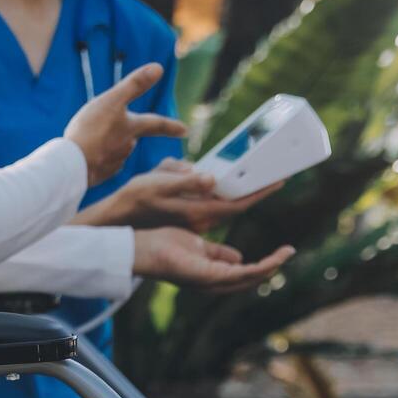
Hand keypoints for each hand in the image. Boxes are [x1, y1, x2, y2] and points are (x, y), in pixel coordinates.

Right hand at [64, 64, 186, 185]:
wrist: (72, 163)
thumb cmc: (90, 130)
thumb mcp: (112, 100)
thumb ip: (134, 84)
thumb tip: (159, 67)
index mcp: (132, 128)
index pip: (157, 124)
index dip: (171, 125)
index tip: (185, 130)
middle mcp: (127, 147)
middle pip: (131, 137)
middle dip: (127, 134)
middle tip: (110, 130)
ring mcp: (114, 163)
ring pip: (116, 150)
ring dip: (109, 145)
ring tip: (92, 142)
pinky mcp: (100, 174)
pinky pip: (103, 164)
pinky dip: (98, 159)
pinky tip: (87, 157)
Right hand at [79, 158, 284, 231]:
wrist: (118, 218)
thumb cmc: (135, 197)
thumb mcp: (158, 182)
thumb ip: (185, 180)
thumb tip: (209, 178)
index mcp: (197, 213)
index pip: (238, 204)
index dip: (260, 191)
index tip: (279, 180)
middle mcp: (201, 221)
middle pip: (238, 206)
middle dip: (257, 191)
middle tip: (278, 175)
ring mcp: (196, 222)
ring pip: (228, 207)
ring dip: (244, 194)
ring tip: (260, 177)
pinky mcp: (190, 219)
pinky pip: (216, 207)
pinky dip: (228, 196)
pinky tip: (229, 183)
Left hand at [132, 227, 294, 292]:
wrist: (144, 247)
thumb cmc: (165, 245)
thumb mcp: (199, 248)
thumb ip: (219, 254)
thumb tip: (239, 257)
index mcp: (211, 275)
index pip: (242, 274)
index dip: (262, 266)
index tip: (279, 252)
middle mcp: (212, 283)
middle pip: (249, 280)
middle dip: (271, 268)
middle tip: (288, 252)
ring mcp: (210, 282)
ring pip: (249, 278)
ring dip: (270, 267)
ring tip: (286, 254)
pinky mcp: (208, 276)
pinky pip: (240, 273)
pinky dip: (260, 267)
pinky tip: (273, 259)